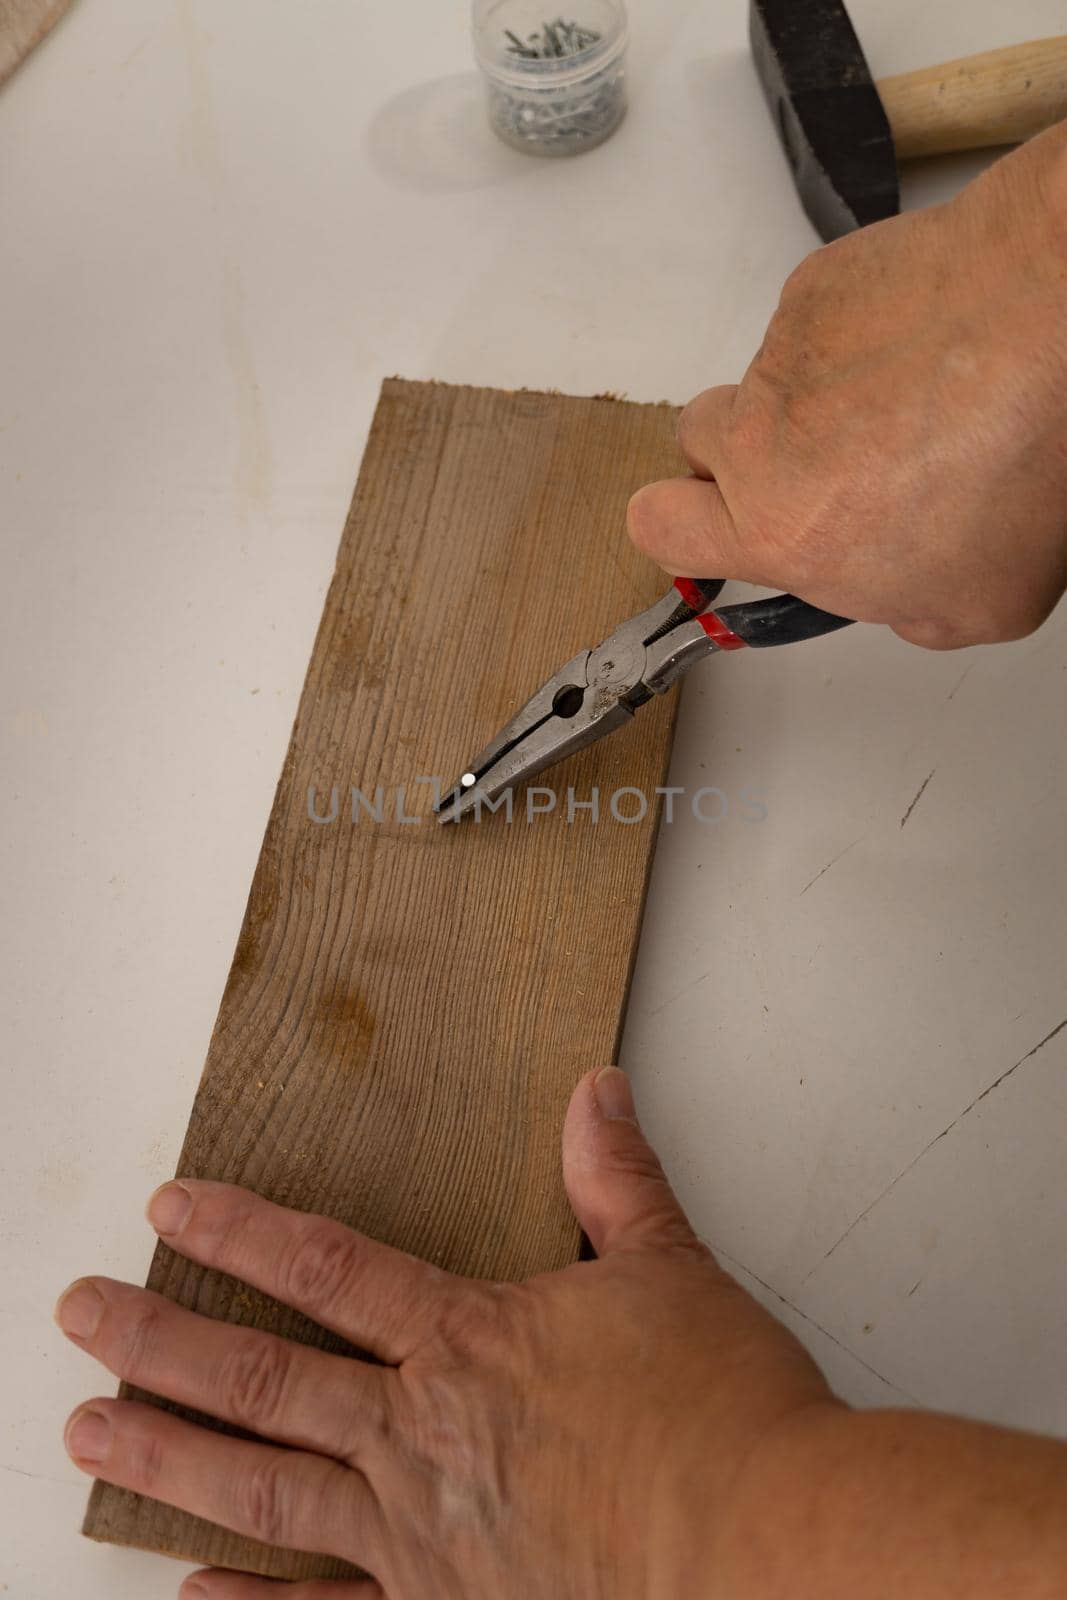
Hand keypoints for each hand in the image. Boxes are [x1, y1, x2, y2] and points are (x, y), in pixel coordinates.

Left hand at [56, 1067, 834, 1599]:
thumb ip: (617, 1181)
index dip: (240, 1233)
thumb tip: (595, 1092)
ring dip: (167, 1460)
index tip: (171, 1209)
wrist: (766, 1548)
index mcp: (468, 1344)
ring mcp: (421, 1539)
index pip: (326, 1269)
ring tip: (88, 1436)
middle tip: (77, 1317)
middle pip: (263, 1379)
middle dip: (158, 1344)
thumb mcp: (672, 1272)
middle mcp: (422, 1438)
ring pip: (264, 1491)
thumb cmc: (721, 1419)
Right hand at [628, 124, 1066, 648]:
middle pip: (697, 443)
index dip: (679, 530)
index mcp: (782, 530)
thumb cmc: (1021, 457)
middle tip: (815, 465)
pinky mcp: (818, 287)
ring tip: (908, 400)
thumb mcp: (980, 604)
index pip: (658, 527)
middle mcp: (761, 439)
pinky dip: (858, 336)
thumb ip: (907, 610)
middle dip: (742, 456)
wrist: (1049, 326)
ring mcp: (784, 354)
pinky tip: (927, 347)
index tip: (710, 531)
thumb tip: (907, 593)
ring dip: (817, 396)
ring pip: (768, 382)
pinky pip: (816, 319)